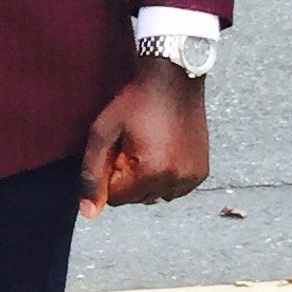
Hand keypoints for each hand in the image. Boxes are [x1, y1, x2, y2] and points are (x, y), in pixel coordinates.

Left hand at [78, 59, 209, 220]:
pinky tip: (164, 151)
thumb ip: (92, 174)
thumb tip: (89, 214)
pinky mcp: (201, 171)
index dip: (111, 174)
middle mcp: (176, 179)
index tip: (118, 148)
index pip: (116, 198)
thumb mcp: (103, 133)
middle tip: (133, 145)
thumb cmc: (135, 101)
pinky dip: (166, 177)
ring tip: (149, 147)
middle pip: (137, 199)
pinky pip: (175, 189)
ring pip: (156, 196)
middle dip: (129, 178)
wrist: (174, 78)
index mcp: (151, 172)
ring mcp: (192, 176)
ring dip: (147, 180)